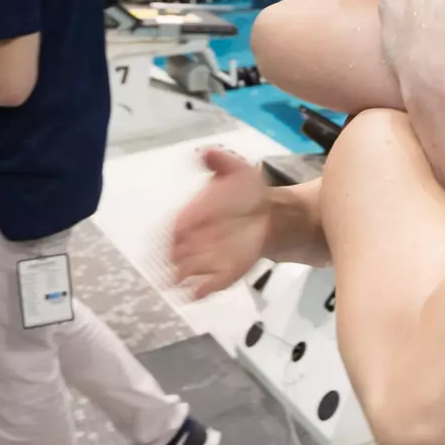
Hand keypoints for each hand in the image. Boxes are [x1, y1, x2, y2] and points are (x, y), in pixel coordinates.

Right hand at [170, 148, 272, 298]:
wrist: (270, 213)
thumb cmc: (247, 192)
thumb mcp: (238, 171)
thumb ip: (222, 163)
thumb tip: (206, 151)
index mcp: (192, 216)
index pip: (177, 225)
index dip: (177, 229)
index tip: (178, 232)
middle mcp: (194, 240)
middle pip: (177, 252)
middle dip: (175, 258)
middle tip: (175, 261)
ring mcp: (208, 258)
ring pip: (189, 270)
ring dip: (185, 275)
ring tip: (180, 280)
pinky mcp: (225, 271)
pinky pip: (211, 283)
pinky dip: (203, 288)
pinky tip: (197, 293)